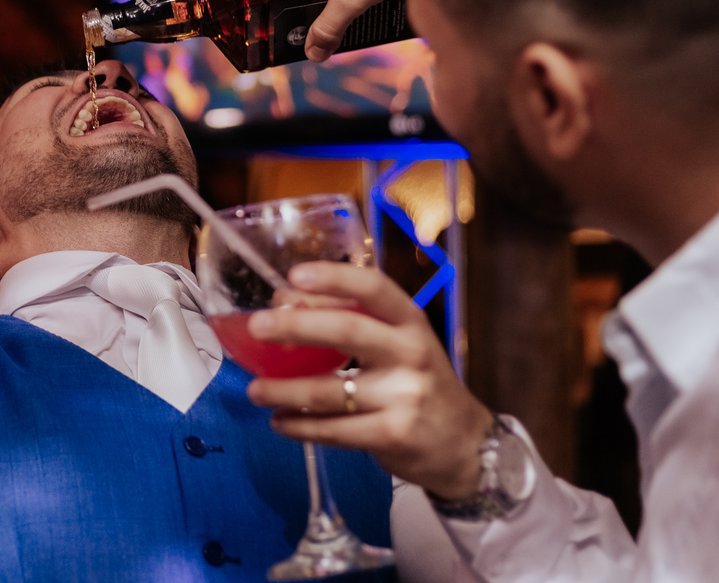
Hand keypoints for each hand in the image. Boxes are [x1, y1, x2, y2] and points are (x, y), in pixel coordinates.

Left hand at [245, 261, 493, 500]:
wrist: (463, 444)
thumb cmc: (418, 382)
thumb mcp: (397, 344)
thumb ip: (351, 321)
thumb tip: (284, 300)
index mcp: (411, 322)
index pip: (374, 288)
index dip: (334, 278)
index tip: (295, 275)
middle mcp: (412, 352)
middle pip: (347, 330)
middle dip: (296, 326)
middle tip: (256, 327)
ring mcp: (405, 396)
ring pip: (330, 389)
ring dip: (284, 389)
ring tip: (255, 390)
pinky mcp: (393, 435)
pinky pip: (334, 430)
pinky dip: (300, 426)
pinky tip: (280, 422)